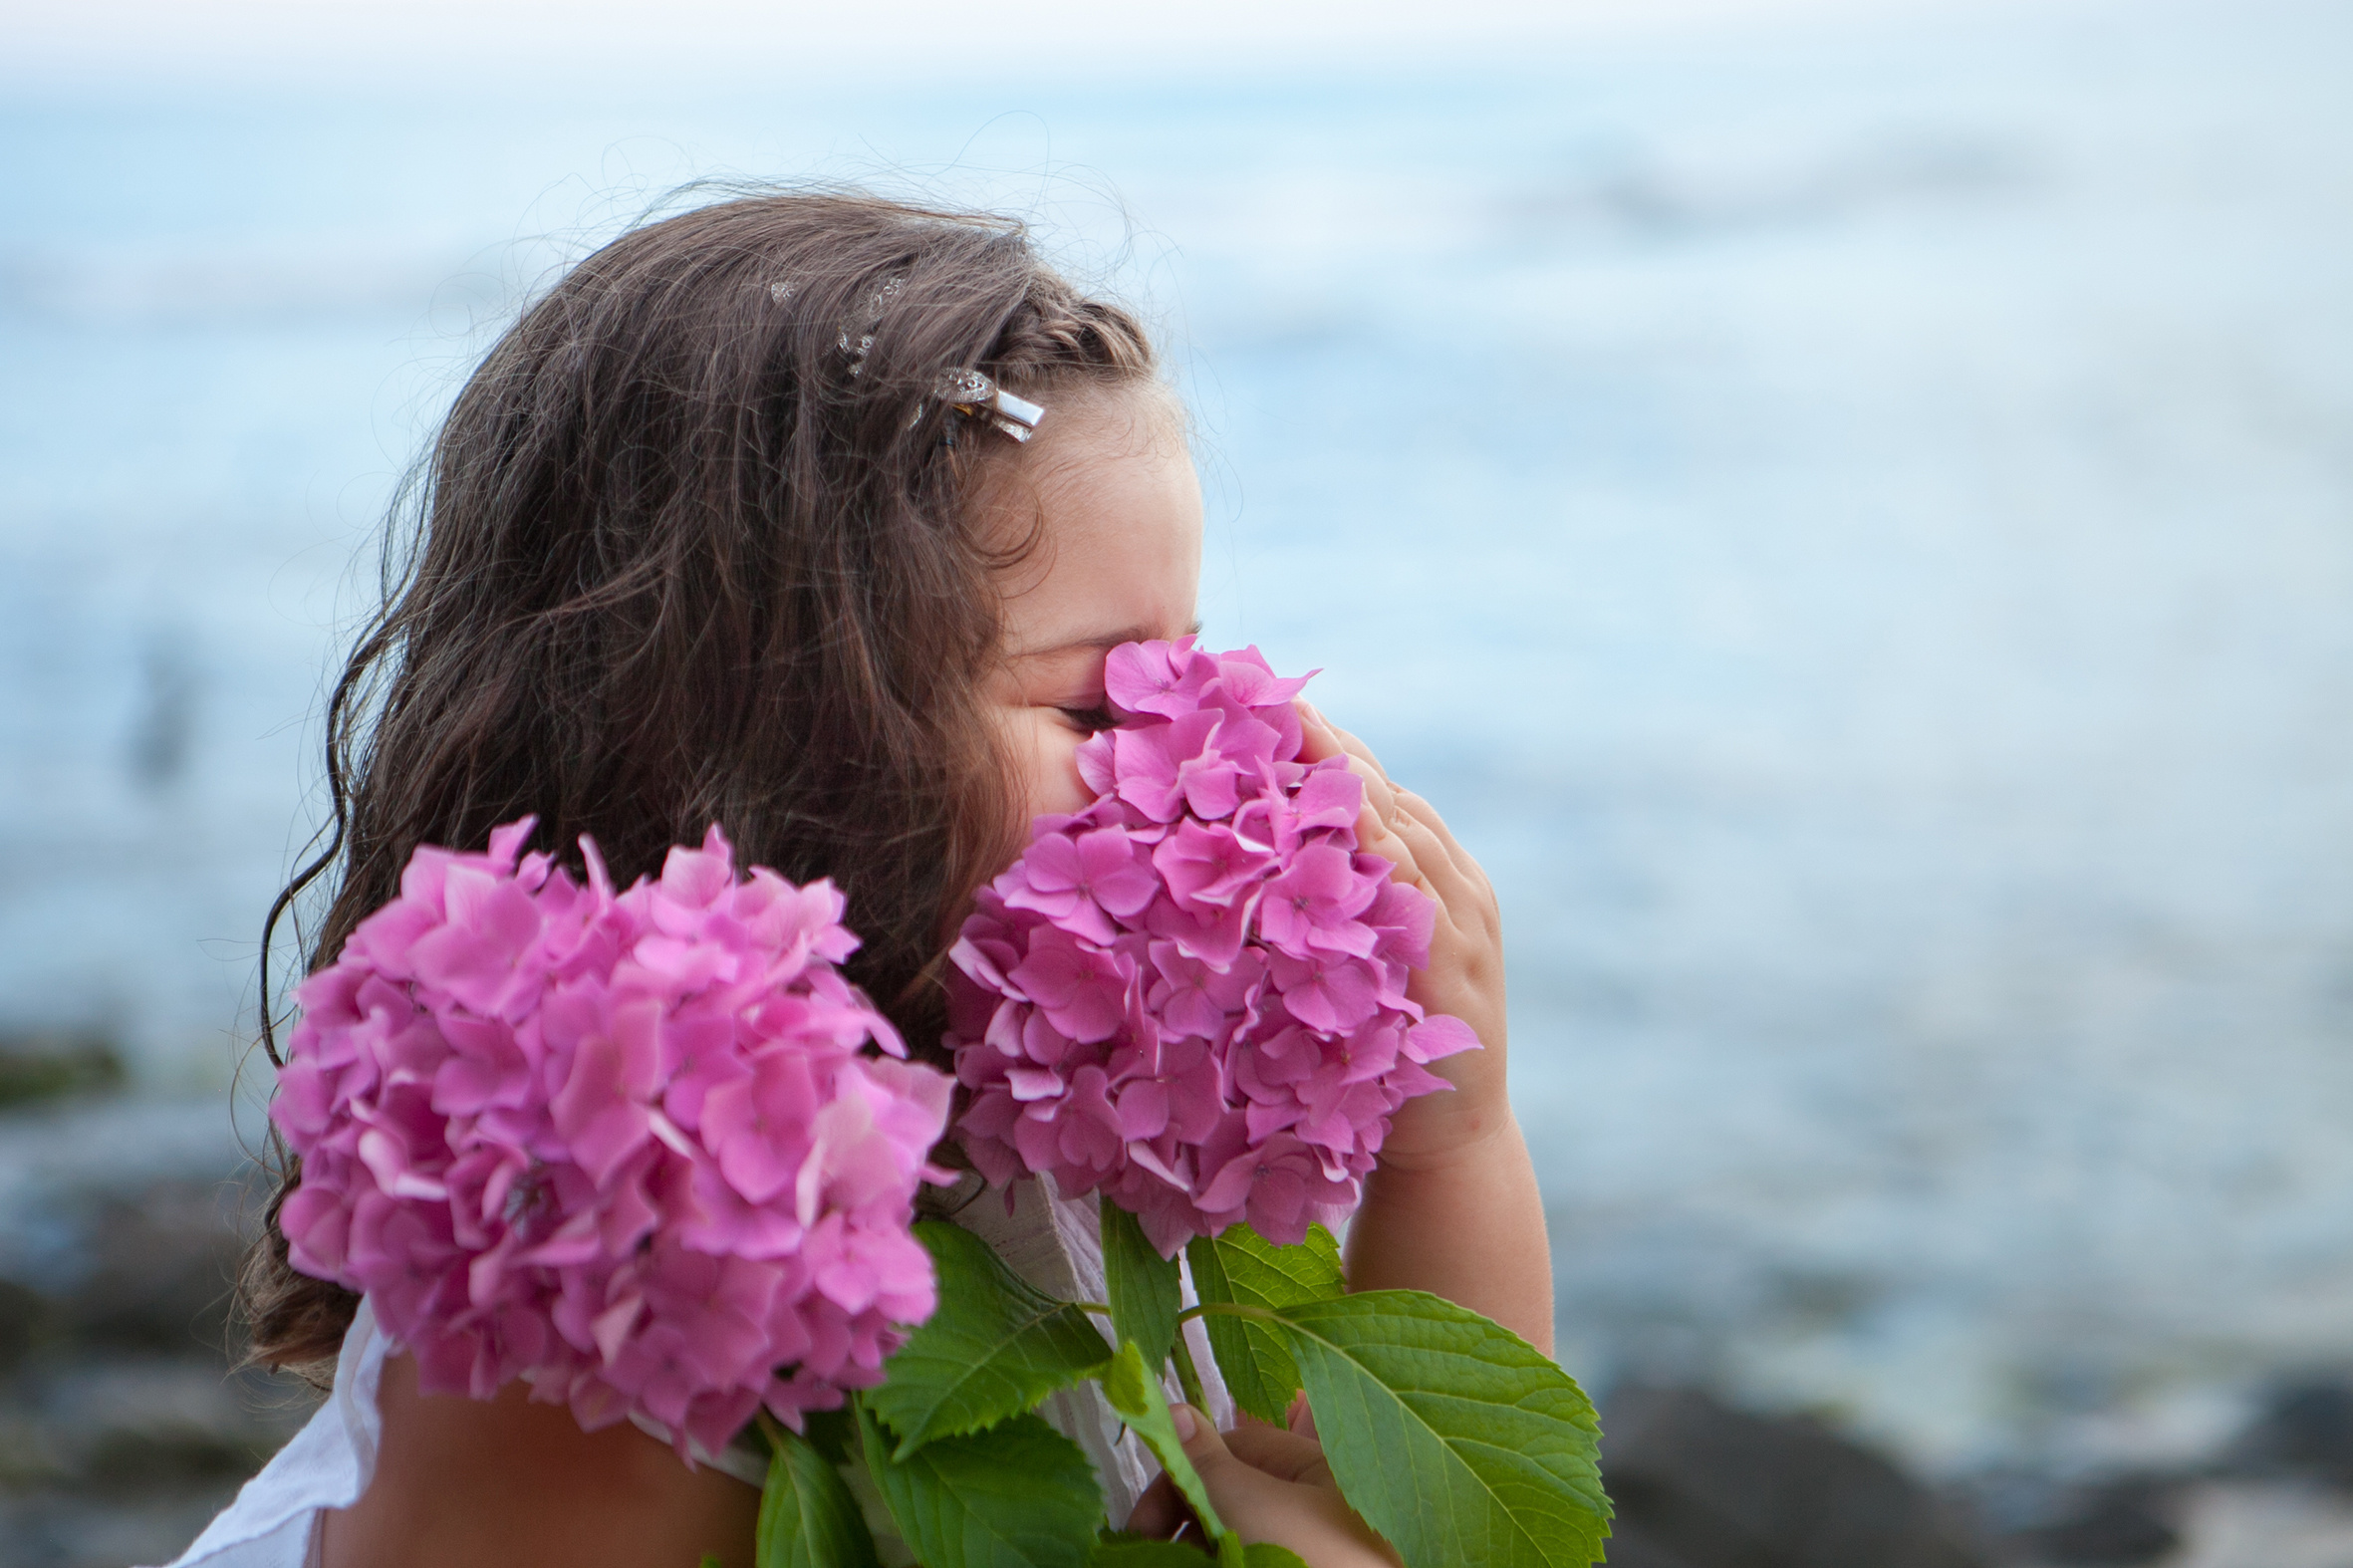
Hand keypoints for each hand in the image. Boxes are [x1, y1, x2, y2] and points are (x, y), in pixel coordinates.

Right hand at [1125, 1404, 1399, 1566]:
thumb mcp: (1250, 1503)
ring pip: (1237, 1534)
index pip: (1235, 1446)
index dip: (1182, 1472)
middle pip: (1233, 1494)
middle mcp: (1317, 1504)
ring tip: (1157, 1557)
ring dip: (1195, 1546)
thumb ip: (1206, 1461)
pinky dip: (1223, 1557)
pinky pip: (1249, 1555)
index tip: (1141, 1518)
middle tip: (1140, 1550)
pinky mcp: (1299, 1565)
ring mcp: (1308, 1546)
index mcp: (1318, 1466)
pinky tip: (1191, 1559)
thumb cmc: (1314, 1557)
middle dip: (1183, 1518)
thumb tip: (1174, 1410)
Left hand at [1295, 703, 1509, 1166]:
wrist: (1447, 1148)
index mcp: (1429, 869)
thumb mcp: (1347, 961)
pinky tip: (1343, 825)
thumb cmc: (1379, 1053)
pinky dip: (1380, 854)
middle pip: (1383, 789)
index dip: (1316, 739)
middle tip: (1257, 693)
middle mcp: (1454, 881)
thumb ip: (1316, 904)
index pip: (1369, 784)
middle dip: (1322, 740)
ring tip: (1287, 730)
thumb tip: (1227, 854)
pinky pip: (1416, 896)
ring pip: (1402, 827)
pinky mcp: (1457, 969)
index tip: (1253, 697)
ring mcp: (1463, 922)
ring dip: (1345, 779)